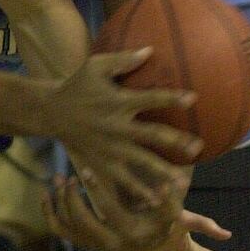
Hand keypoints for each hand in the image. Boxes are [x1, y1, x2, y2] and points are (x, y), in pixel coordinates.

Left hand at [43, 171, 181, 250]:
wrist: (149, 244)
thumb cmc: (160, 223)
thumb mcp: (170, 213)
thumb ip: (171, 198)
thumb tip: (178, 181)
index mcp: (129, 233)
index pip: (109, 211)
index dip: (97, 189)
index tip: (86, 169)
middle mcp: (109, 244)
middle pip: (82, 222)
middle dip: (71, 198)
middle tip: (67, 177)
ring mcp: (94, 246)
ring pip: (67, 227)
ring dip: (58, 203)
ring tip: (58, 179)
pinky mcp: (84, 243)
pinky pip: (60, 230)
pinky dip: (50, 213)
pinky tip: (47, 194)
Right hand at [52, 48, 202, 205]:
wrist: (51, 112)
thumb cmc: (77, 86)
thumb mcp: (95, 66)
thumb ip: (123, 60)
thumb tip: (151, 50)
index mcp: (118, 101)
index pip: (150, 99)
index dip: (172, 98)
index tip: (193, 99)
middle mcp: (116, 126)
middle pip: (151, 135)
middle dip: (176, 141)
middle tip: (198, 147)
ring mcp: (109, 147)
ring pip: (140, 162)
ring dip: (162, 171)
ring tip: (182, 182)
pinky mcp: (101, 162)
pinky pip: (122, 179)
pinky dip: (138, 190)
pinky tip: (156, 200)